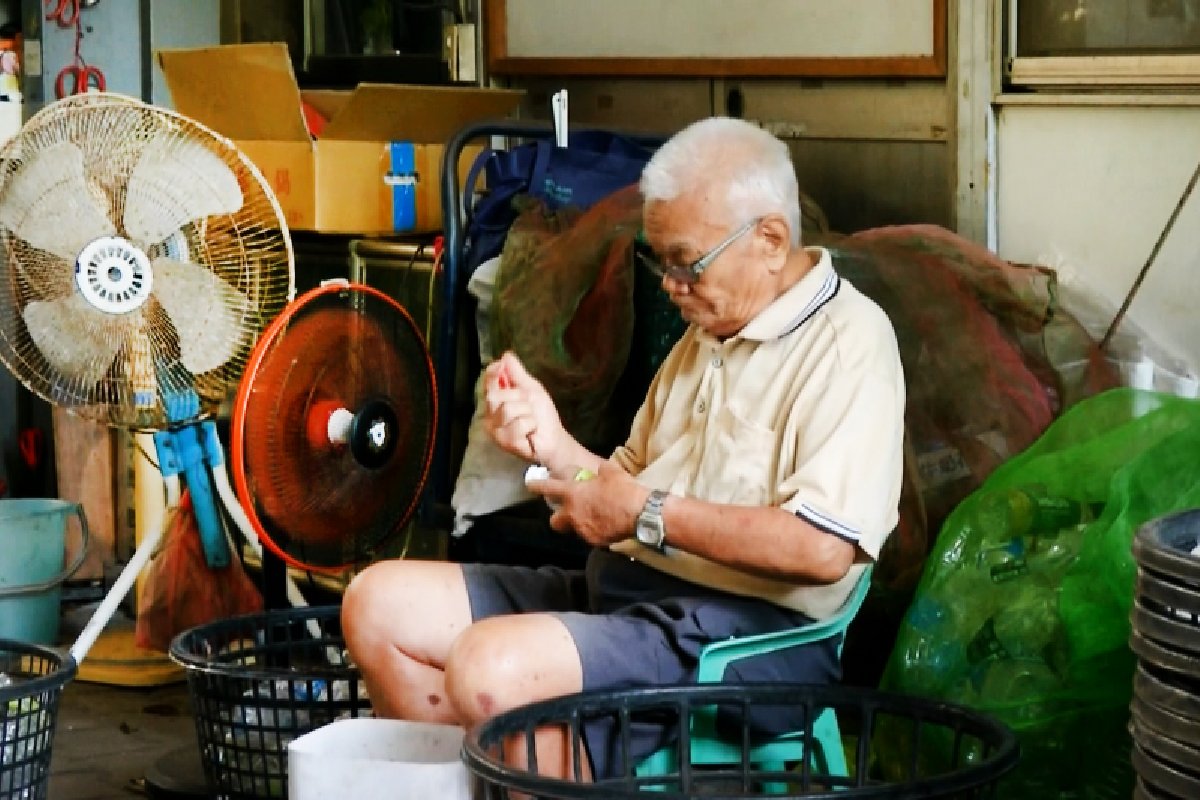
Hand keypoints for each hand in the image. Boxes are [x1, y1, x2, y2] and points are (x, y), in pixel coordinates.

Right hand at [483, 352, 566, 463]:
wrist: (554, 438)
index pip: (487, 383)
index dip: (491, 374)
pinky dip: (531, 424)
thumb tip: (506, 355)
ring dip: (527, 412)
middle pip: (494, 395)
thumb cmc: (541, 414)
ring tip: (531, 420)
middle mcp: (490, 416)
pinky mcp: (505, 442)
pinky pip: (518, 424)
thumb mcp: (531, 389)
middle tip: (528, 406)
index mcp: (496, 402)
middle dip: (518, 396)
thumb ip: (518, 374)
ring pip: (507, 409)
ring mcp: (496, 431)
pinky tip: (531, 431)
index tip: (500, 365)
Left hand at [528, 461, 649, 546]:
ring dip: (577, 524)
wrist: (640, 514)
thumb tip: (599, 471)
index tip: (530, 484)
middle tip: (567, 510)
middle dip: (557, 516)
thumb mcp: (611, 472)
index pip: (548, 488)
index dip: (536, 485)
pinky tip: (605, 526)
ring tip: (591, 518)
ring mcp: (583, 530)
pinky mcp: (595, 542)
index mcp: (573, 494)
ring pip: (573, 530)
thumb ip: (600, 471)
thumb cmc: (623, 490)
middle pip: (554, 521)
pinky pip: (590, 536)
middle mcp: (573, 514)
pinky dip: (594, 531)